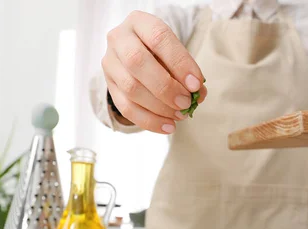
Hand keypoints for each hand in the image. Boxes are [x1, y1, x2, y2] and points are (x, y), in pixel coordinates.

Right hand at [102, 11, 206, 133]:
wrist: (137, 54)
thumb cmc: (161, 52)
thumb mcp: (175, 53)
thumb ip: (188, 71)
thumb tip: (199, 94)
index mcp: (139, 22)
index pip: (158, 38)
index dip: (179, 63)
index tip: (196, 84)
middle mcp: (119, 39)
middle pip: (137, 63)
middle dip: (166, 88)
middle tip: (186, 103)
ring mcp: (110, 63)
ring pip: (130, 88)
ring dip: (159, 107)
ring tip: (180, 115)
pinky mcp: (109, 85)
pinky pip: (126, 108)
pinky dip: (150, 121)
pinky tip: (168, 127)